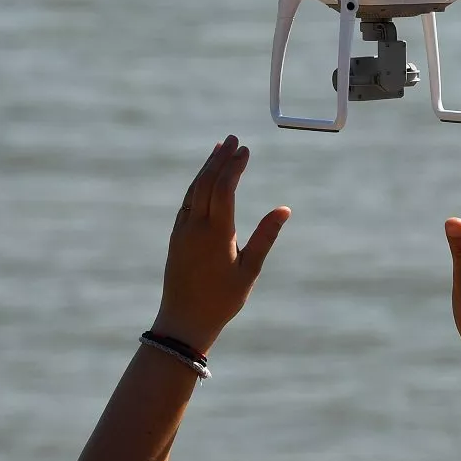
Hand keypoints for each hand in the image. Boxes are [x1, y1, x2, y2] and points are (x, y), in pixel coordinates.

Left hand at [151, 135, 290, 353]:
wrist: (183, 321)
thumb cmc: (222, 299)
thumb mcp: (250, 270)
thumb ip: (265, 236)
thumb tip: (284, 209)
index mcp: (216, 232)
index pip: (224, 188)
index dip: (234, 166)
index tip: (245, 149)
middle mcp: (195, 225)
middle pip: (207, 182)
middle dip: (220, 158)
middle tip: (233, 139)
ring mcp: (182, 229)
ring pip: (194, 189)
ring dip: (207, 168)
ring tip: (218, 148)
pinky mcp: (176, 236)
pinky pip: (186, 201)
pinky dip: (197, 184)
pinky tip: (204, 178)